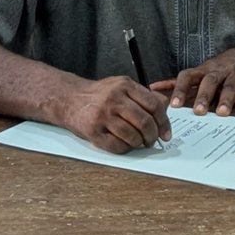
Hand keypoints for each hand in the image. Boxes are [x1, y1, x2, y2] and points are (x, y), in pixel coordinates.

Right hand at [56, 76, 170, 153]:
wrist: (69, 99)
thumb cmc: (99, 94)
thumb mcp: (121, 86)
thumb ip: (142, 94)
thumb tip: (165, 106)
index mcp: (124, 85)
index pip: (153, 105)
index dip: (163, 122)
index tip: (166, 133)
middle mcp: (114, 99)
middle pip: (144, 122)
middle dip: (152, 136)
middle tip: (153, 141)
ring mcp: (103, 115)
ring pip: (132, 136)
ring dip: (139, 143)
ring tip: (139, 143)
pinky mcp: (93, 131)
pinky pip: (116, 145)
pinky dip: (125, 148)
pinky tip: (125, 144)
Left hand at [153, 47, 234, 115]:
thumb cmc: (220, 69)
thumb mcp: (199, 72)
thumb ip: (178, 83)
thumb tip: (153, 88)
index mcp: (203, 71)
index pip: (188, 76)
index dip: (180, 89)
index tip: (174, 105)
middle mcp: (218, 71)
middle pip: (209, 81)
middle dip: (203, 96)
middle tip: (198, 112)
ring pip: (229, 84)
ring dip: (225, 98)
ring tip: (221, 112)